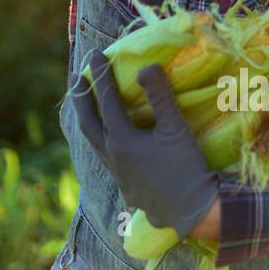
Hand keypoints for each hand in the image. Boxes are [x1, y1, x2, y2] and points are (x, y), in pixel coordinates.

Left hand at [72, 50, 219, 240]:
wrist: (194, 214)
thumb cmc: (186, 168)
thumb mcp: (175, 129)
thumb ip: (160, 96)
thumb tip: (145, 66)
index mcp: (120, 141)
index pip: (107, 101)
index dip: (101, 75)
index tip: (95, 55)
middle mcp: (112, 158)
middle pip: (87, 123)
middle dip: (80, 99)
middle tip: (74, 78)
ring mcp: (119, 176)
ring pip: (96, 144)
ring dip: (91, 122)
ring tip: (89, 109)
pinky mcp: (128, 190)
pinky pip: (108, 160)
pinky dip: (105, 143)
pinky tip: (115, 144)